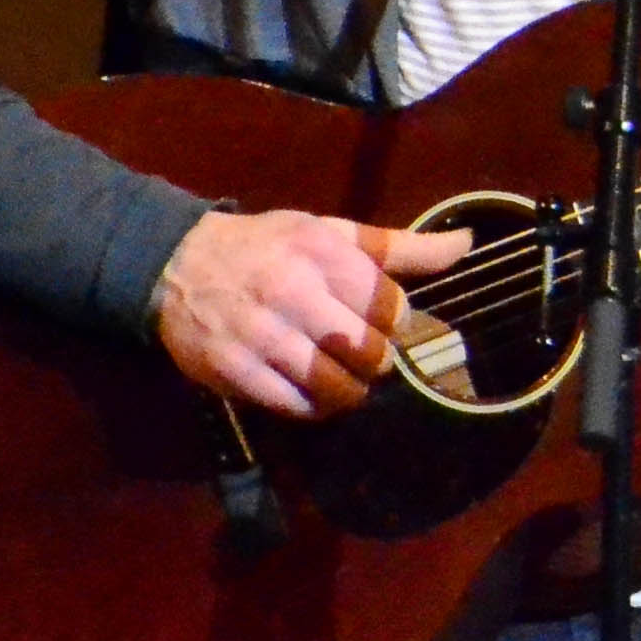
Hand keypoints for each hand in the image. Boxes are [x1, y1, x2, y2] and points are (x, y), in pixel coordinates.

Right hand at [153, 210, 473, 417]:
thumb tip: (465, 244)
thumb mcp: (330, 233)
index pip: (391, 308)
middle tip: (364, 354)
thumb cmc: (267, 247)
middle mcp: (290, 292)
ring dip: (350, 390)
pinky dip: (313, 407)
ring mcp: (259, 335)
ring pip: (335, 386)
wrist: (175, 264)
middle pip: (368, 352)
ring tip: (343, 377)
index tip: (383, 321)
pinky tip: (311, 391)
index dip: (396, 322)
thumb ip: (399, 247)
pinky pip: (295, 406)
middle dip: (375, 360)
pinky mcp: (233, 370)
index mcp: (320, 252)